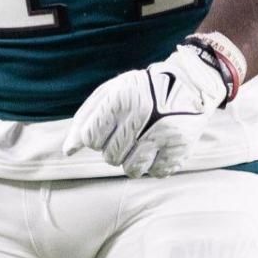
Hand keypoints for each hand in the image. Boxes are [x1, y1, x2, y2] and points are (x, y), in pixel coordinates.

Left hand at [62, 38, 236, 177]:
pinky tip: (157, 148)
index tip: (105, 130)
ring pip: (132, 170)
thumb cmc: (141, 90)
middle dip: (112, 150)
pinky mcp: (181, 148)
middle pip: (110, 156)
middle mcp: (143, 116)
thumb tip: (67, 151)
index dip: (94, 138)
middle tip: (125, 136)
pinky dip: (153, 166)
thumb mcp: (111, 93)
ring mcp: (163, 134)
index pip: (91, 137)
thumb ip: (85, 120)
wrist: (190, 84)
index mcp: (121, 98)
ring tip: (139, 144)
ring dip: (131, 161)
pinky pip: (156, 173)